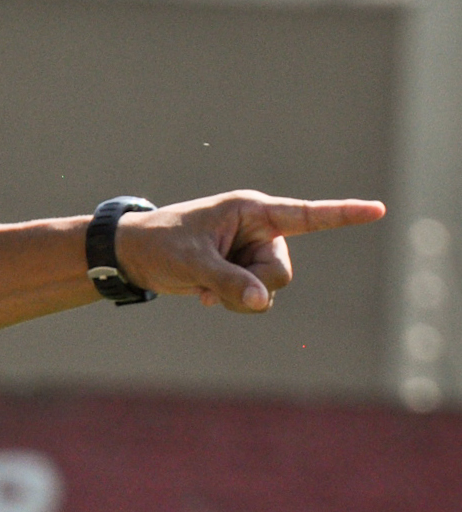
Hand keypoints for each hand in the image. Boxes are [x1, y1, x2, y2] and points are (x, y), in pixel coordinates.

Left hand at [114, 191, 384, 312]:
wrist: (133, 255)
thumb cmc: (159, 245)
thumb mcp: (191, 264)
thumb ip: (228, 282)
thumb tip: (261, 302)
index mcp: (252, 211)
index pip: (307, 215)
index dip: (343, 214)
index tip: (378, 210)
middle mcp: (258, 230)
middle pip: (280, 273)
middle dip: (251, 285)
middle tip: (210, 280)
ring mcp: (250, 252)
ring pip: (267, 289)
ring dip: (236, 296)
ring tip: (201, 285)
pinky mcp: (241, 271)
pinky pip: (252, 298)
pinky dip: (229, 301)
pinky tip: (201, 295)